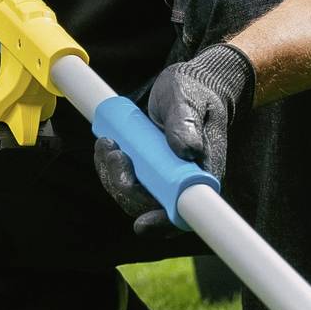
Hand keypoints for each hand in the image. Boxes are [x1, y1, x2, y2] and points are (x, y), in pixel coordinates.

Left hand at [94, 42, 254, 236]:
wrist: (191, 86)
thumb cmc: (196, 92)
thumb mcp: (189, 100)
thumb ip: (187, 122)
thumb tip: (187, 149)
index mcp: (203, 174)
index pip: (185, 212)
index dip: (163, 223)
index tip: (142, 222)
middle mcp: (185, 184)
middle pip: (151, 209)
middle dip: (126, 189)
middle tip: (115, 154)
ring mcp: (165, 181)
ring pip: (133, 198)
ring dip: (113, 177)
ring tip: (108, 144)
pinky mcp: (150, 173)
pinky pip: (126, 183)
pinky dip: (110, 170)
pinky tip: (107, 147)